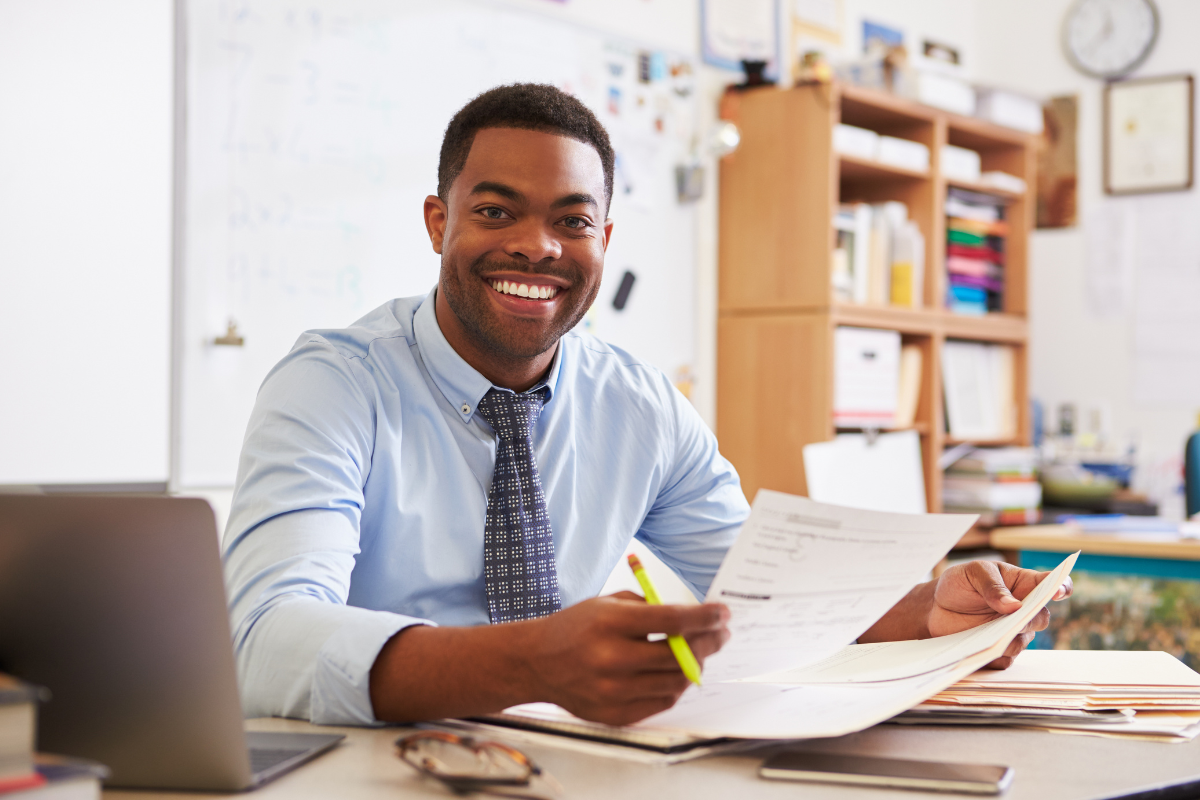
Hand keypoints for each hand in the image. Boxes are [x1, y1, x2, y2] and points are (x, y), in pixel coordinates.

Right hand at [527, 592, 729, 725]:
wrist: (536, 662)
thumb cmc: (575, 628)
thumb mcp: (607, 603)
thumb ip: (650, 608)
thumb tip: (694, 619)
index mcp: (611, 623)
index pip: (673, 620)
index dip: (705, 617)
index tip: (722, 613)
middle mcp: (612, 658)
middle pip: (680, 655)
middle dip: (709, 642)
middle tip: (719, 634)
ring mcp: (613, 690)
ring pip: (676, 682)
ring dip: (694, 666)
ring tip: (696, 653)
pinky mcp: (614, 713)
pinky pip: (661, 703)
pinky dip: (674, 687)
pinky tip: (674, 673)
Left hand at [927, 561, 1072, 668]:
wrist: (936, 607)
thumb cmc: (960, 584)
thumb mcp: (973, 573)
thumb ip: (992, 585)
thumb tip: (1014, 606)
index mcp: (1023, 584)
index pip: (1051, 585)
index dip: (1061, 588)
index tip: (1058, 591)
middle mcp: (1024, 611)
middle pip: (1041, 618)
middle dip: (1031, 618)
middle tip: (1016, 617)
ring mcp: (1013, 633)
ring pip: (1022, 641)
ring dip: (1009, 639)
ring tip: (991, 636)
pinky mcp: (999, 652)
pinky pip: (1004, 660)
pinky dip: (993, 656)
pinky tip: (981, 651)